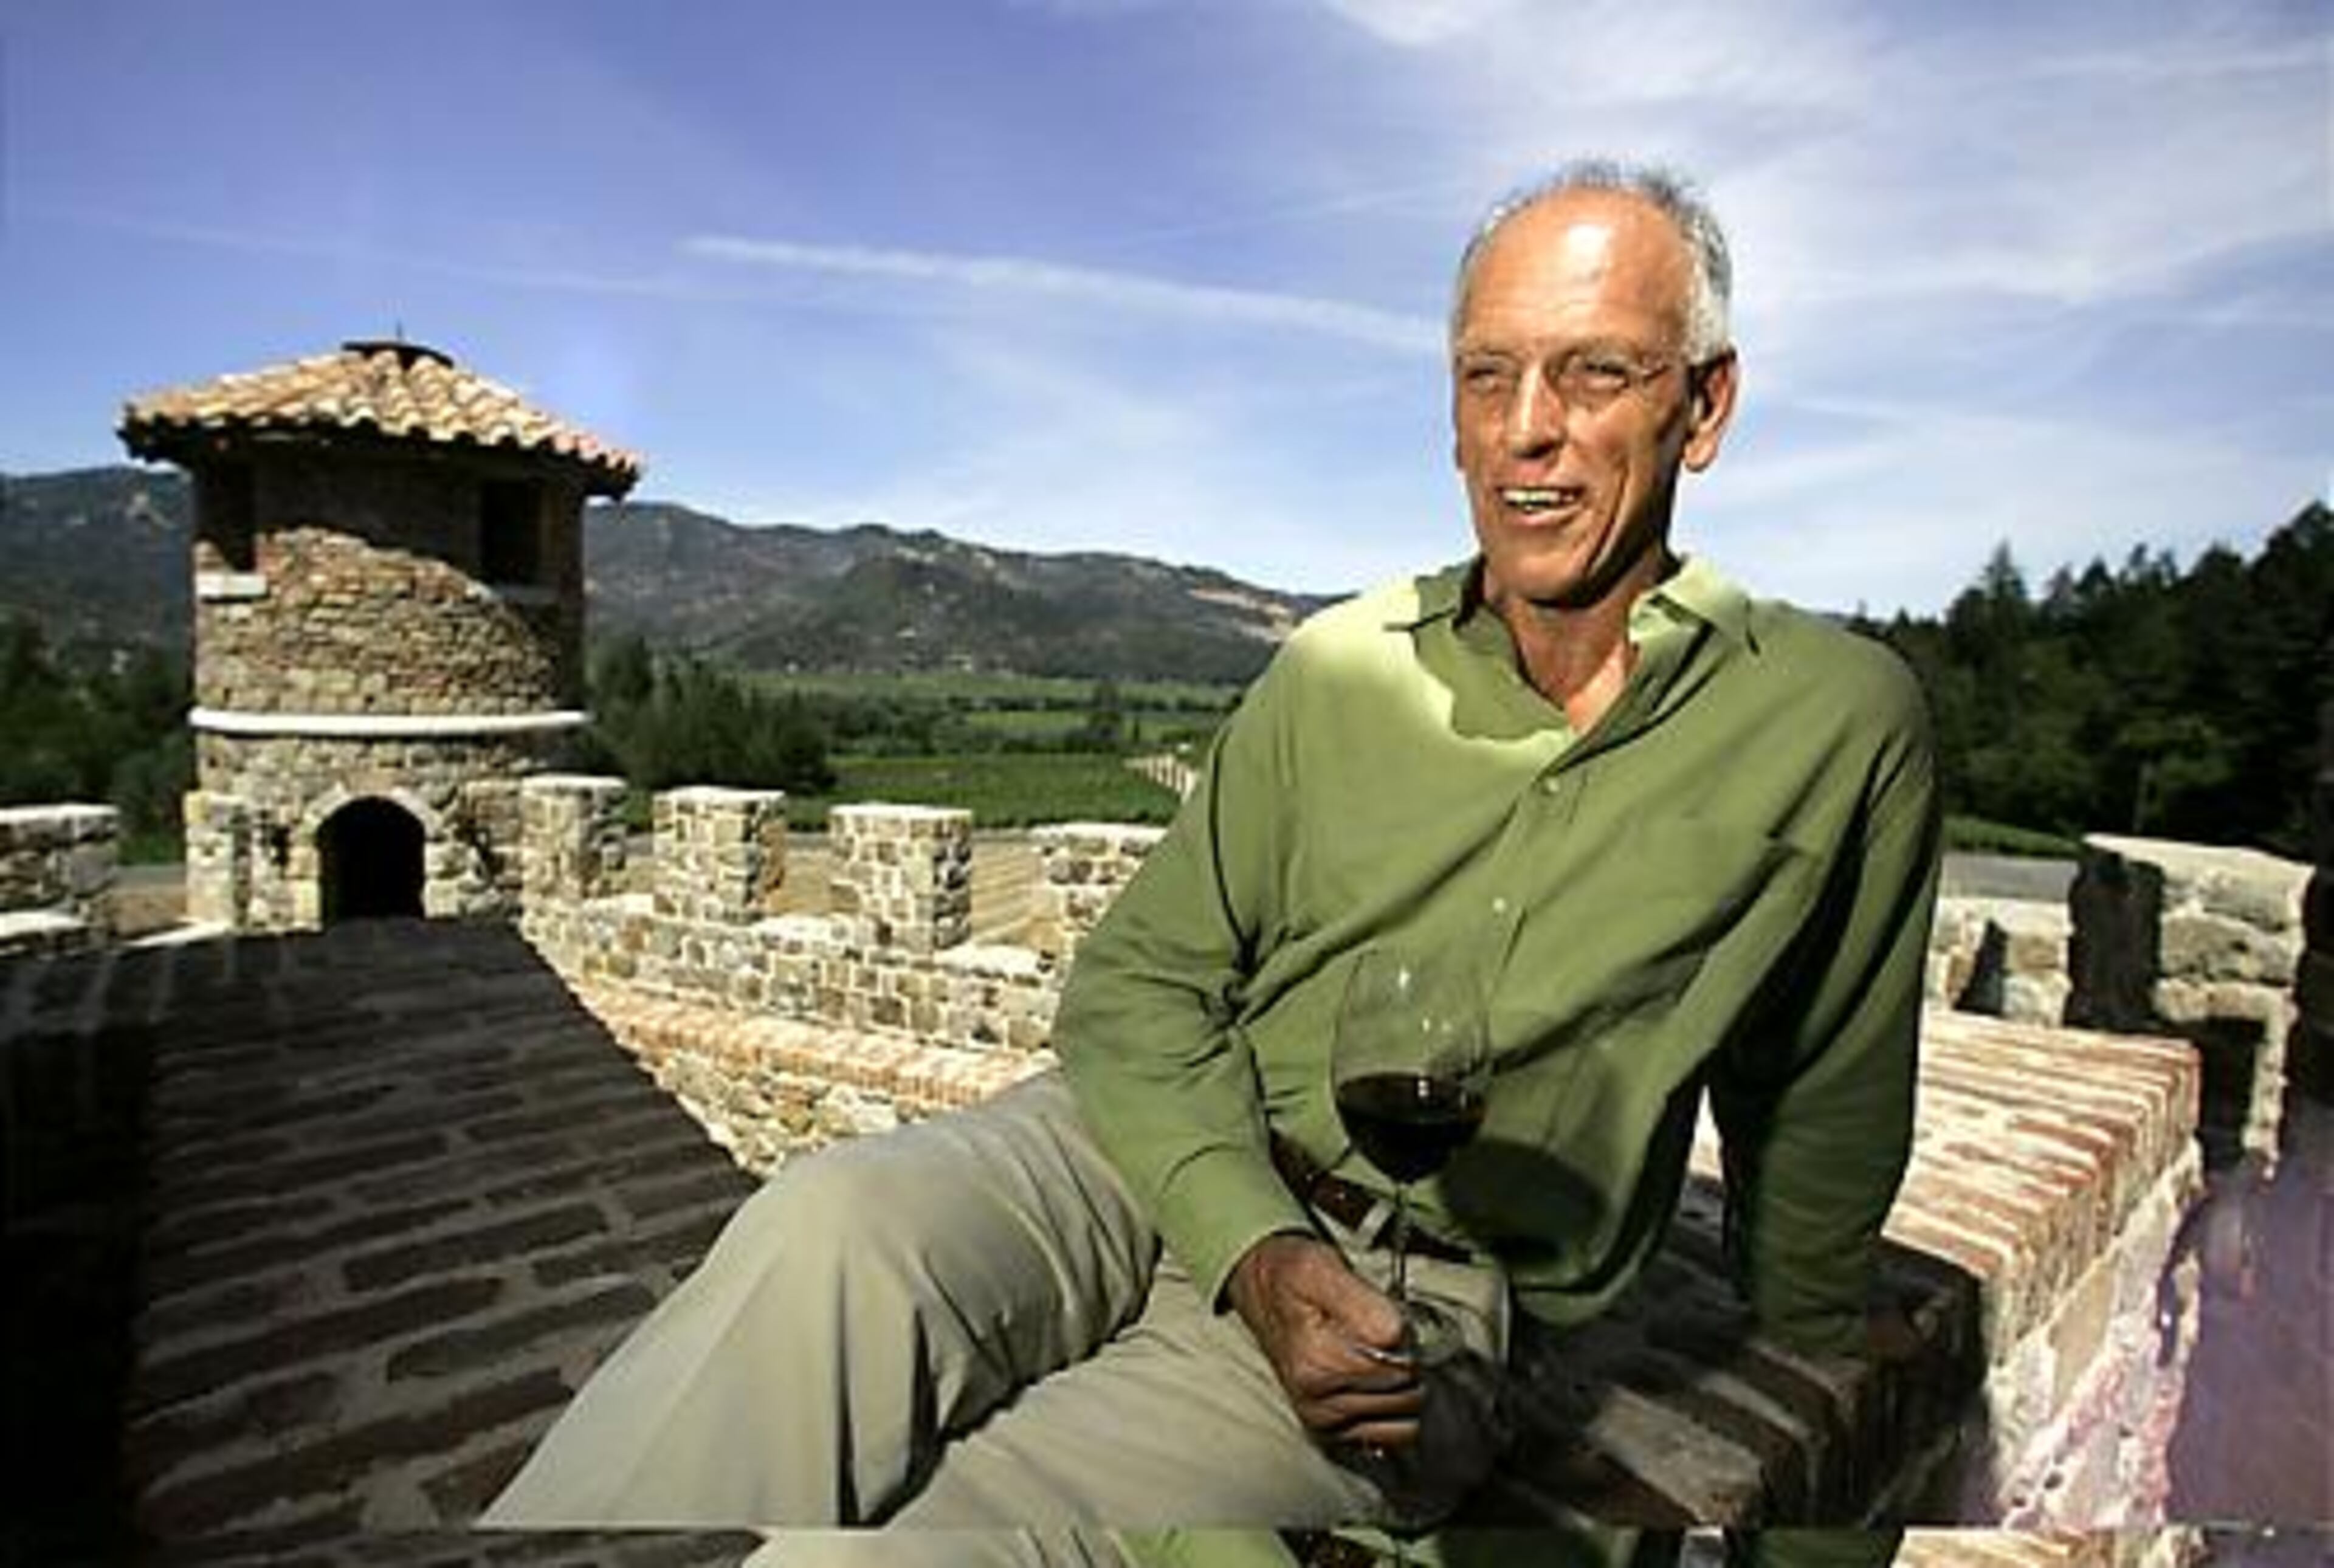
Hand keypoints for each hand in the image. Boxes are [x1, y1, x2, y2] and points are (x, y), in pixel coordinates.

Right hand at [1224, 1232, 1424, 1447]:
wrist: (1260, 1291)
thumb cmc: (1293, 1278)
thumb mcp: (1319, 1268)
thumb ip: (1361, 1301)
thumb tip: (1398, 1335)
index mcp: (1317, 1363)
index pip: (1402, 1363)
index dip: (1408, 1337)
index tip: (1389, 1317)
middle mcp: (1318, 1401)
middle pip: (1406, 1391)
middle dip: (1409, 1363)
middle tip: (1387, 1337)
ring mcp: (1323, 1420)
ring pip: (1406, 1417)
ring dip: (1406, 1390)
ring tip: (1384, 1361)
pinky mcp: (1330, 1431)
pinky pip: (1392, 1435)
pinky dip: (1397, 1413)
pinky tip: (1381, 1386)